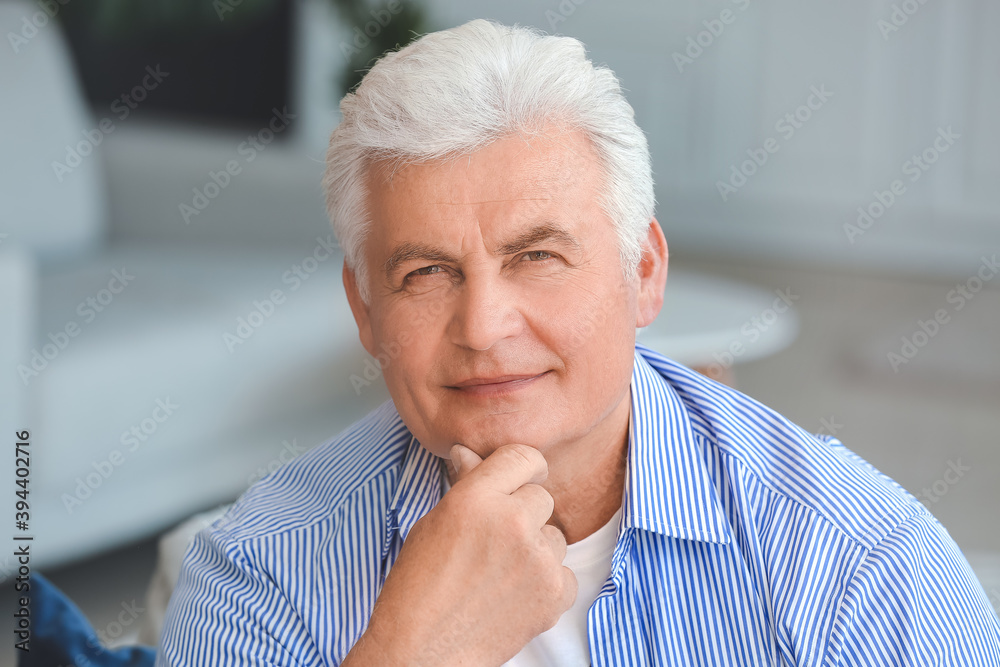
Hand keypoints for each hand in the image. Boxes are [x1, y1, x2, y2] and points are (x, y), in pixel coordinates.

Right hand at [343, 443, 576, 665]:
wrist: (421, 651)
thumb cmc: (416, 589)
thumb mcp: (433, 525)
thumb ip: (464, 488)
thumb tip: (468, 454)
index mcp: (476, 498)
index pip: (522, 456)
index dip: (524, 468)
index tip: (523, 479)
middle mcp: (512, 521)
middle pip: (541, 497)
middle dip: (524, 515)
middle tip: (495, 543)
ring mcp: (537, 559)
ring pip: (555, 537)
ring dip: (536, 550)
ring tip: (499, 575)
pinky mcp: (554, 593)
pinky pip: (565, 573)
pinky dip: (547, 585)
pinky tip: (514, 596)